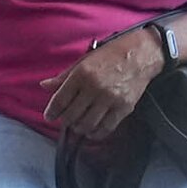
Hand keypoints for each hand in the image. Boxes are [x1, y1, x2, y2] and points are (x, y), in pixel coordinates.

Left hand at [45, 23, 166, 143]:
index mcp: (82, 73)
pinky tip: (92, 131)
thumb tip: (44, 86)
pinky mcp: (124, 108)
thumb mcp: (85, 60)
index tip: (49, 116)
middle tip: (66, 119)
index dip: (52, 111)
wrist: (142, 54)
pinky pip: (106, 128)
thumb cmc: (111, 54)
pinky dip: (95, 133)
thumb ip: (64, 76)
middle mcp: (94, 87)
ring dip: (79, 128)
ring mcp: (110, 99)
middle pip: (72, 115)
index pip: (61, 99)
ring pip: (87, 124)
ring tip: (78, 124)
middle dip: (65, 120)